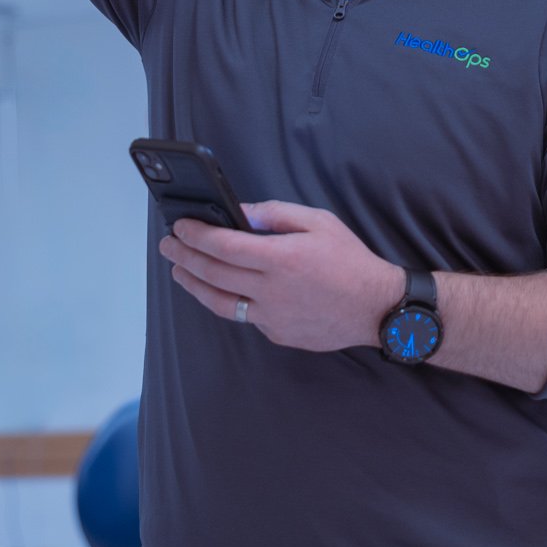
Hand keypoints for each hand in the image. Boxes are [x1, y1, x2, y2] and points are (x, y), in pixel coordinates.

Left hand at [159, 201, 403, 352]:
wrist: (377, 308)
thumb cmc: (350, 261)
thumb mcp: (318, 222)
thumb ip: (275, 214)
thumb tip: (240, 211)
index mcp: (282, 258)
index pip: (224, 245)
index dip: (196, 234)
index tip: (179, 226)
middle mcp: (273, 290)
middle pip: (213, 274)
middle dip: (185, 256)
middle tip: (168, 245)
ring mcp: (273, 318)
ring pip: (220, 303)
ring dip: (194, 284)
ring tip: (180, 270)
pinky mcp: (278, 334)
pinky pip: (245, 316)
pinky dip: (227, 300)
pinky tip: (218, 288)